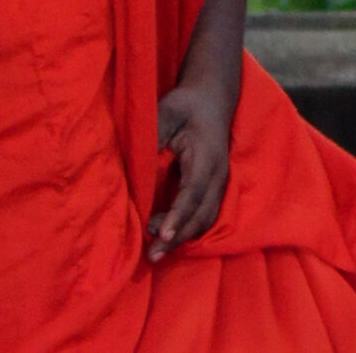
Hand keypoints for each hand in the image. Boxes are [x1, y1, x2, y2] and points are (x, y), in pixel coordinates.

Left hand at [146, 82, 233, 260]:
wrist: (212, 99)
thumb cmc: (186, 106)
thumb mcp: (167, 112)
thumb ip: (155, 134)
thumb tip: (136, 161)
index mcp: (207, 156)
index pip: (192, 192)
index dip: (177, 215)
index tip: (161, 234)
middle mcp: (217, 174)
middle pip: (201, 214)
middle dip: (178, 237)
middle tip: (152, 255)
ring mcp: (219, 183)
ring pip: (205, 219)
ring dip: (183, 237)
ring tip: (156, 250)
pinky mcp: (215, 188)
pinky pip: (205, 216)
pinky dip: (188, 230)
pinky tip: (169, 237)